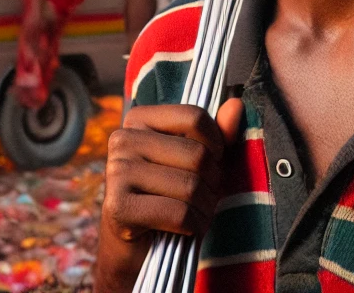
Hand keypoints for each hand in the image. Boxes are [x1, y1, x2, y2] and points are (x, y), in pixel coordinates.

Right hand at [95, 100, 242, 292]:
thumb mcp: (196, 162)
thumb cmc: (170, 196)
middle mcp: (122, 139)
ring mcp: (117, 172)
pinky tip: (185, 230)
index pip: (194, 116)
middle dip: (211, 183)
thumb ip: (217, 134)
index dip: (216, 144)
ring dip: (204, 208)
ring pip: (190, 186)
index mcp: (139, 118)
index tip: (211, 163)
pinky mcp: (118, 207)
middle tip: (202, 196)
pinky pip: (179, 214)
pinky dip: (194, 227)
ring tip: (195, 213)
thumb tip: (237, 105)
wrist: (136, 248)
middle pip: (196, 154)